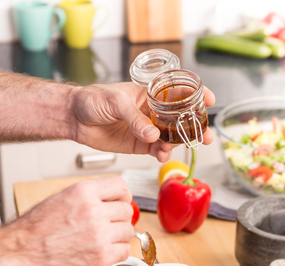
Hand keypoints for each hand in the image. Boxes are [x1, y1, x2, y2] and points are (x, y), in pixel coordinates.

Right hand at [0, 177, 133, 265]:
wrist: (20, 256)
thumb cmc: (33, 231)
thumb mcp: (60, 199)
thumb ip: (86, 197)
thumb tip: (106, 200)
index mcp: (83, 192)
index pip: (120, 186)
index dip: (123, 195)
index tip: (123, 201)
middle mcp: (94, 211)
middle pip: (126, 210)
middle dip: (119, 218)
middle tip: (111, 225)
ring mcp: (100, 235)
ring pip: (128, 231)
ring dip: (119, 236)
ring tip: (105, 240)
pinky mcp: (101, 257)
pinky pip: (125, 251)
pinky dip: (117, 253)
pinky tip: (105, 252)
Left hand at [72, 82, 214, 162]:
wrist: (74, 118)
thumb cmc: (93, 100)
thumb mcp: (115, 102)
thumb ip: (135, 119)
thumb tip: (153, 135)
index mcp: (149, 94)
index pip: (178, 91)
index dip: (196, 94)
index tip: (210, 100)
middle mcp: (152, 112)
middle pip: (180, 118)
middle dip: (195, 126)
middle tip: (205, 135)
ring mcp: (146, 130)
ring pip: (171, 137)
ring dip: (180, 143)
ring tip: (179, 147)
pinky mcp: (139, 145)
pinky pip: (156, 150)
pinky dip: (162, 154)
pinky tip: (162, 155)